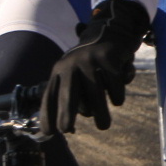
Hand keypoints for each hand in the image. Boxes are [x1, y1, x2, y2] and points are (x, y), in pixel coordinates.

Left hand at [41, 0, 150, 135]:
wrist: (110, 33)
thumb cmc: (91, 64)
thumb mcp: (75, 75)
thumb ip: (70, 98)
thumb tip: (67, 129)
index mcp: (59, 71)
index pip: (51, 95)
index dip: (48, 114)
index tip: (49, 132)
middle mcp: (72, 65)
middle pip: (68, 94)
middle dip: (65, 114)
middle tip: (65, 130)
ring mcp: (91, 61)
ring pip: (96, 94)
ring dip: (101, 114)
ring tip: (103, 126)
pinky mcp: (110, 59)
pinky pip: (115, 86)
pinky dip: (117, 96)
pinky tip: (117, 97)